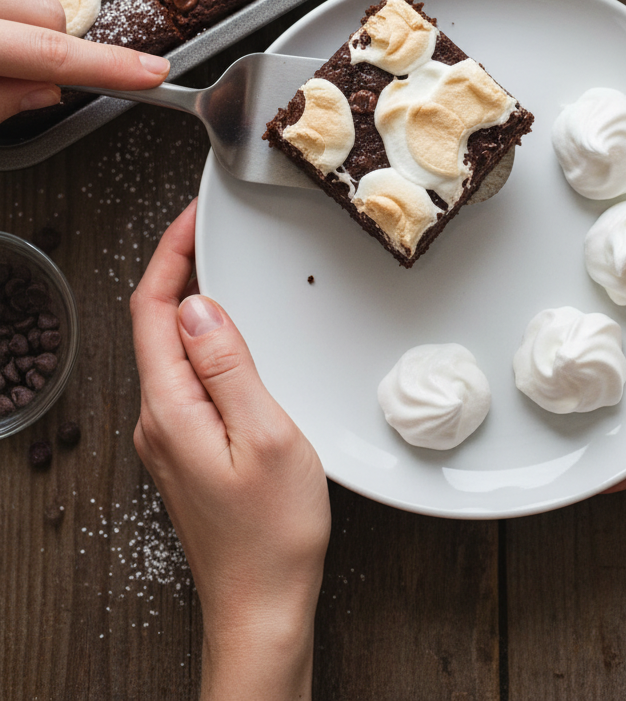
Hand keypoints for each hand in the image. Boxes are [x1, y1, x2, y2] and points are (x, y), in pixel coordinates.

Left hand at [0, 0, 168, 122]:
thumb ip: (1, 102)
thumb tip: (46, 93)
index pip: (53, 52)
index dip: (108, 65)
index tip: (152, 73)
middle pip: (48, 12)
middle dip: (54, 48)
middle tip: (30, 83)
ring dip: (27, 33)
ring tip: (6, 63)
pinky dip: (9, 24)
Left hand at [130, 201, 330, 700]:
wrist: (263, 607)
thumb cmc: (272, 533)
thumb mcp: (266, 435)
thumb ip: (229, 366)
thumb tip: (200, 307)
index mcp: (171, 409)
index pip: (153, 311)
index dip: (168, 256)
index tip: (193, 219)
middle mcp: (160, 420)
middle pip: (155, 325)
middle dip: (179, 269)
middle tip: (212, 231)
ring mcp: (171, 438)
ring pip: (172, 351)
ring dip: (194, 304)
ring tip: (227, 270)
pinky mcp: (190, 450)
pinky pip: (188, 378)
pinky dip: (207, 341)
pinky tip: (235, 337)